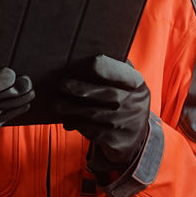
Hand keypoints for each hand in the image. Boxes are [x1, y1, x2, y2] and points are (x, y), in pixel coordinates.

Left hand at [55, 55, 150, 175]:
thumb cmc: (126, 102)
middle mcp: (132, 102)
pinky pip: (89, 130)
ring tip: (57, 104)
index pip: (109, 68)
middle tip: (62, 85)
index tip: (75, 65)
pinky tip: (68, 121)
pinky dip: (76, 125)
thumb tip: (86, 56)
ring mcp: (124, 123)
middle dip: (76, 88)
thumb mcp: (130, 84)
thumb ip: (116, 69)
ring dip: (69, 108)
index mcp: (136, 82)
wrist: (137, 139)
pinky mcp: (114, 140)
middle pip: (98, 92)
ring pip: (90, 114)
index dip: (90, 65)